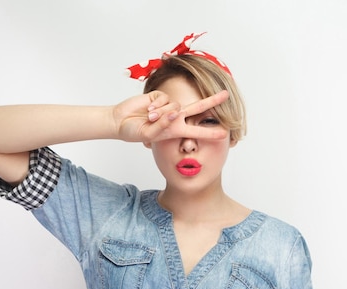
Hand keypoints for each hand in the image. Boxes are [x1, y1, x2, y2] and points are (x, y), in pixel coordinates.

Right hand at [113, 89, 229, 142]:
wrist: (120, 121)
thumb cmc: (134, 132)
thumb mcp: (149, 135)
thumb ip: (164, 125)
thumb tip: (176, 111)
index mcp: (176, 130)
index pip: (197, 131)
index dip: (210, 132)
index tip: (225, 133)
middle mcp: (175, 117)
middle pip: (198, 108)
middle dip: (212, 101)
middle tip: (226, 94)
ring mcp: (168, 106)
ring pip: (176, 106)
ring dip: (162, 115)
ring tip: (149, 119)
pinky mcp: (160, 96)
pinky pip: (164, 99)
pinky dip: (156, 106)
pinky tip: (147, 110)